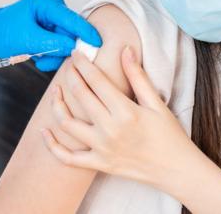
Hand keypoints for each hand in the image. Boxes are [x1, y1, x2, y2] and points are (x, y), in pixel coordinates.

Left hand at [0, 0, 101, 70]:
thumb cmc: (2, 33)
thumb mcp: (28, 41)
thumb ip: (53, 44)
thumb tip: (73, 47)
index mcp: (44, 1)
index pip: (71, 19)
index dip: (85, 32)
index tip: (96, 43)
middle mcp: (51, 3)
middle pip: (69, 31)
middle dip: (59, 49)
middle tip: (44, 60)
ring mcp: (51, 13)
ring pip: (65, 39)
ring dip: (53, 53)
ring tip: (38, 58)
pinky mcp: (50, 22)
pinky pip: (59, 40)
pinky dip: (51, 51)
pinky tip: (39, 55)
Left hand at [41, 48, 193, 184]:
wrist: (176, 170)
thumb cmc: (169, 134)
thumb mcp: (156, 103)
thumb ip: (138, 76)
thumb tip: (125, 50)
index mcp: (125, 111)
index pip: (96, 80)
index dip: (83, 64)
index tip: (76, 52)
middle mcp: (110, 129)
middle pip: (80, 96)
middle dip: (70, 76)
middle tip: (68, 66)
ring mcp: (101, 148)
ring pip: (67, 124)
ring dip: (57, 105)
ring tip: (55, 91)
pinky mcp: (98, 163)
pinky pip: (68, 158)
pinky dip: (52, 146)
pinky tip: (44, 131)